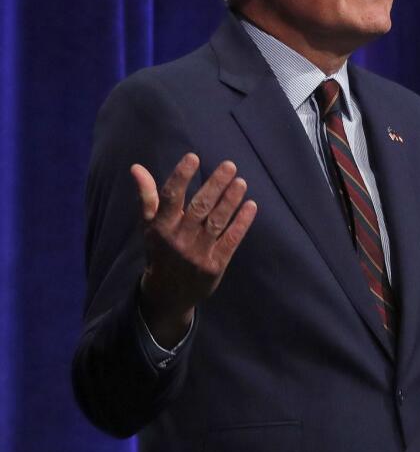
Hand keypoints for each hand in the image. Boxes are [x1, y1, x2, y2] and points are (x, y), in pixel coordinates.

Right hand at [132, 153, 256, 345]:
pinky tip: (250, 206)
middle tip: (230, 165)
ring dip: (230, 201)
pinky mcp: (215, 265)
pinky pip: (230, 240)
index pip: (170, 197)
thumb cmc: (160, 252)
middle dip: (215, 185)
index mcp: (161, 227)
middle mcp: (179, 239)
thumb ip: (147, 197)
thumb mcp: (150, 227)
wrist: (168, 295)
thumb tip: (137, 168)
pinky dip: (241, 223)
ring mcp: (198, 253)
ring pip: (216, 222)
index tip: (194, 157)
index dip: (181, 176)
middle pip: (199, 207)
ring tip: (241, 182)